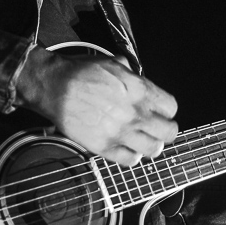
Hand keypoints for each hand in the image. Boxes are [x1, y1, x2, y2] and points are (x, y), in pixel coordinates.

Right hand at [16, 47, 178, 166]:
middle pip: (169, 132)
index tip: (160, 111)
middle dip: (165, 130)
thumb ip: (133, 76)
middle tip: (156, 128)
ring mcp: (120, 132)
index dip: (166, 110)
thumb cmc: (81, 73)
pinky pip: (130, 160)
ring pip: (153, 149)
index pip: (171, 107)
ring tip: (143, 140)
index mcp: (140, 90)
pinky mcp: (104, 147)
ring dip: (151, 145)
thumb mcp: (114, 64)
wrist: (55, 86)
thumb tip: (139, 81)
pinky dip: (132, 156)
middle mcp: (134, 113)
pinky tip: (126, 147)